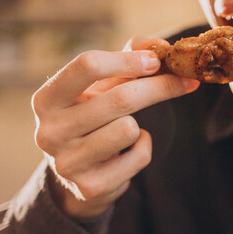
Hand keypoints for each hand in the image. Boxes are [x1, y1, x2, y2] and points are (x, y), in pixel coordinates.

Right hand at [32, 37, 198, 217]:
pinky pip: (139, 156)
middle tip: (186, 81)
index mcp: (47, 99)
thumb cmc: (92, 118)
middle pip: (121, 98)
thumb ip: (126, 59)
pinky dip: (143, 148)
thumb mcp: (99, 87)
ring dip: (139, 126)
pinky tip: (127, 151)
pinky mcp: (90, 187)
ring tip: (125, 130)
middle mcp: (49, 131)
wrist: (76, 176)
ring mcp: (67, 162)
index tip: (156, 61)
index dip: (129, 60)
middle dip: (160, 87)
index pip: (88, 65)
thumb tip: (160, 46)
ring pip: (130, 129)